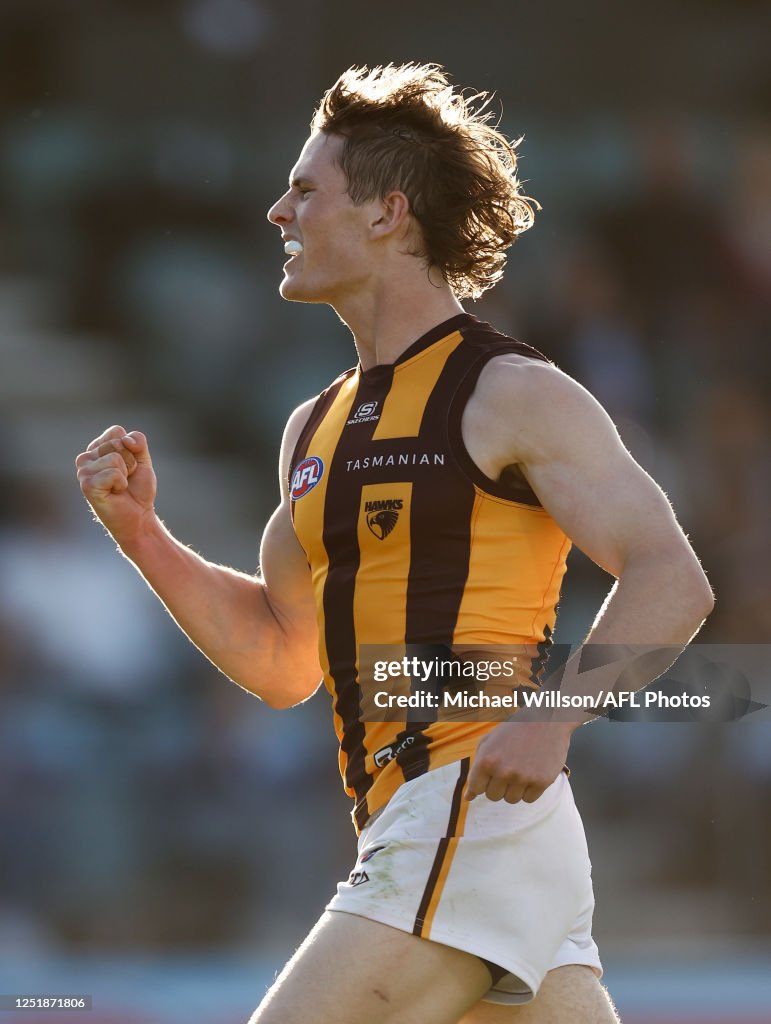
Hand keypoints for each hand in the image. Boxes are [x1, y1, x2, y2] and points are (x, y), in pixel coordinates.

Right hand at [75, 425, 156, 545]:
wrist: (139, 516)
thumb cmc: (138, 489)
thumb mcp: (143, 460)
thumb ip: (138, 442)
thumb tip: (125, 439)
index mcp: (96, 449)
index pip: (117, 432)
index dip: (132, 449)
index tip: (129, 466)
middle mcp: (86, 458)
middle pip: (117, 443)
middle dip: (130, 462)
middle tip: (125, 479)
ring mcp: (83, 472)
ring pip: (115, 458)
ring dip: (126, 474)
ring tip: (120, 487)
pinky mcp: (87, 485)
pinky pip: (113, 473)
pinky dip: (121, 483)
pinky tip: (115, 493)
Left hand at [464, 718, 572, 803]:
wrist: (545, 720)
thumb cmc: (512, 731)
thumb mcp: (487, 743)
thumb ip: (475, 770)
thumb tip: (468, 798)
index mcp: (486, 760)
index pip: (477, 788)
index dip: (483, 782)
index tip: (490, 772)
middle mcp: (503, 771)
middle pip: (493, 796)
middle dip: (498, 785)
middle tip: (507, 768)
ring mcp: (523, 778)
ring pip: (511, 800)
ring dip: (513, 788)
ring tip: (520, 769)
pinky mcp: (541, 782)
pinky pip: (528, 799)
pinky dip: (529, 790)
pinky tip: (531, 773)